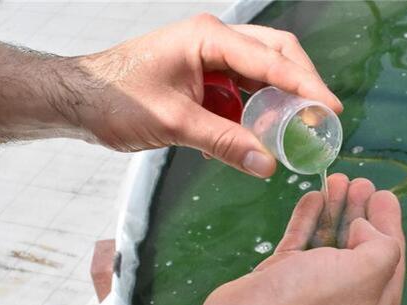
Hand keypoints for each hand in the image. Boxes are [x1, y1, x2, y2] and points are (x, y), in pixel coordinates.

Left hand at [71, 15, 341, 177]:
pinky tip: (259, 137)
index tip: (331, 110)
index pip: (272, 60)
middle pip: (276, 54)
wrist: (76, 99)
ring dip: (279, 101)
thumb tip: (267, 165)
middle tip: (321, 117)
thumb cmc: (113, 99)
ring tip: (297, 132)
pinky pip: (241, 92)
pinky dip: (254, 113)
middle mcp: (213, 40)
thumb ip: (223, 142)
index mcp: (208, 37)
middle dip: (301, 85)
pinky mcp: (203, 77)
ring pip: (261, 74)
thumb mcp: (174, 123)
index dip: (306, 86)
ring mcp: (209, 57)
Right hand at [188, 174, 405, 304]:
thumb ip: (382, 242)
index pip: (390, 253)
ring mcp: (313, 284)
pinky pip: (301, 240)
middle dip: (361, 210)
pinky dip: (308, 217)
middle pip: (359, 242)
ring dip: (335, 208)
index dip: (388, 221)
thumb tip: (361, 227)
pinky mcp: (283, 275)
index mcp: (377, 298)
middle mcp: (348, 292)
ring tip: (337, 179)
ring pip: (329, 238)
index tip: (383, 194)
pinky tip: (313, 197)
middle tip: (360, 182)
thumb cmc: (316, 299)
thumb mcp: (370, 269)